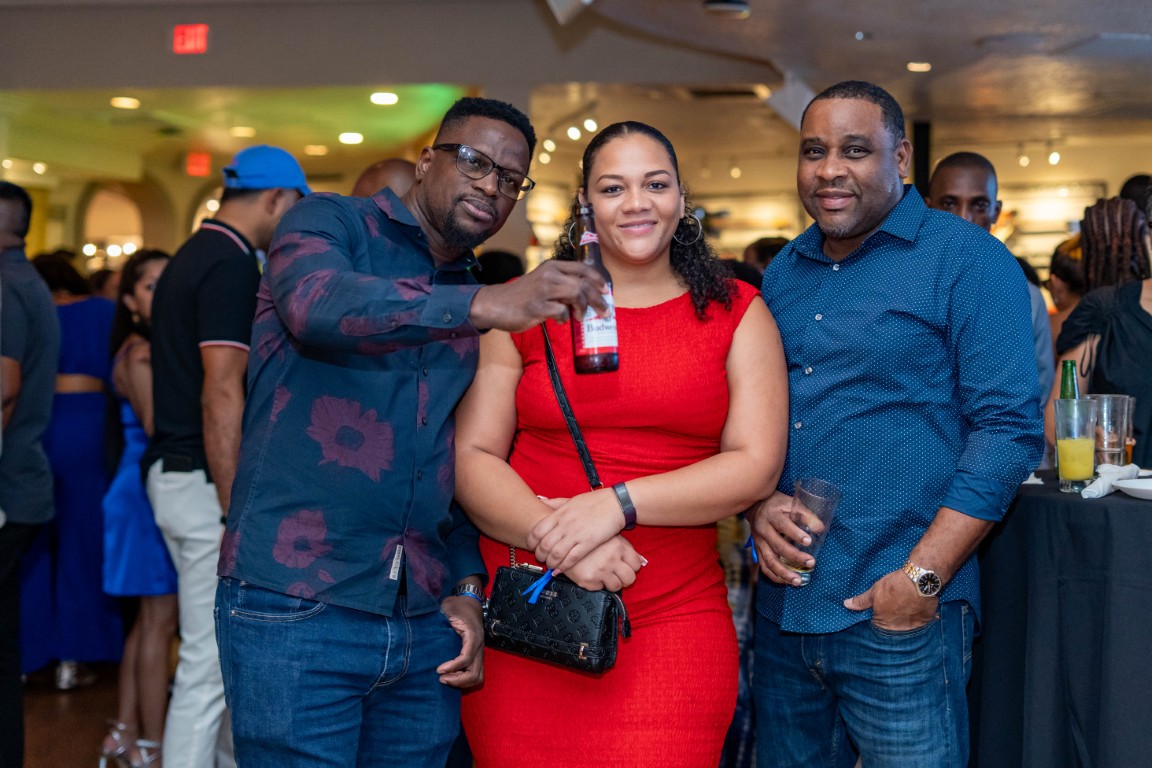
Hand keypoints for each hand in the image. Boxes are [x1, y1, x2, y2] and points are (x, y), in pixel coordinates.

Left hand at [435, 595, 483, 687]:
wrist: (470, 602)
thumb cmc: (457, 606)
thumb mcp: (447, 608)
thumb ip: (438, 619)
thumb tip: (422, 631)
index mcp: (473, 635)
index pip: (467, 657)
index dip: (453, 667)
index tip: (438, 670)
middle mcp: (479, 646)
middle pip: (475, 673)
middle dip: (458, 680)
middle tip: (441, 678)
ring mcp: (479, 652)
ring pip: (478, 677)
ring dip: (462, 683)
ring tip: (446, 680)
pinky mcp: (477, 656)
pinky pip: (476, 674)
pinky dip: (464, 680)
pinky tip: (451, 677)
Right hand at [469, 261, 608, 331]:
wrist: (495, 304)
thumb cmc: (522, 296)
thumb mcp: (542, 282)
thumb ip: (561, 285)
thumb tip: (586, 298)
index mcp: (552, 267)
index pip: (582, 268)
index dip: (598, 280)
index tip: (606, 291)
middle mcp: (549, 275)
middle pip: (583, 284)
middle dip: (598, 300)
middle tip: (604, 312)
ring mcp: (542, 290)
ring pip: (576, 294)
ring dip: (583, 308)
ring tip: (580, 317)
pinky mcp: (536, 306)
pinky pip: (561, 311)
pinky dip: (564, 318)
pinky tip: (558, 320)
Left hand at [528, 487, 623, 572]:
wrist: (616, 503)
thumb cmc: (594, 501)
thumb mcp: (571, 499)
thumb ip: (555, 503)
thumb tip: (540, 500)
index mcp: (560, 513)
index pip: (537, 530)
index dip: (531, 542)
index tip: (532, 546)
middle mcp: (565, 524)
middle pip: (544, 545)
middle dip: (540, 555)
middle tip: (541, 559)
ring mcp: (576, 534)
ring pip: (556, 554)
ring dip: (550, 563)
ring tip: (550, 566)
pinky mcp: (588, 543)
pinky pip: (571, 558)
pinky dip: (563, 566)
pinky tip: (560, 570)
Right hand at [560, 536, 645, 591]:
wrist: (562, 540)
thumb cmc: (588, 538)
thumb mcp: (609, 537)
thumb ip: (625, 548)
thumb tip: (642, 562)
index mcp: (618, 546)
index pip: (636, 564)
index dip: (631, 567)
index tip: (625, 566)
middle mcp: (611, 559)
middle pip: (630, 578)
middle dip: (625, 578)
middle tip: (617, 574)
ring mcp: (600, 570)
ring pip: (617, 586)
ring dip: (612, 582)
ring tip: (604, 575)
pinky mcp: (588, 580)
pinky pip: (600, 589)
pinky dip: (597, 584)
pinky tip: (592, 574)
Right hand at [746, 491, 816, 585]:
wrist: (755, 507)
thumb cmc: (777, 505)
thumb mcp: (790, 503)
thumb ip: (806, 515)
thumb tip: (820, 528)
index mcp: (772, 516)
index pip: (783, 525)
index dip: (796, 534)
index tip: (809, 542)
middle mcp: (763, 530)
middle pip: (777, 546)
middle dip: (795, 557)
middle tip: (811, 563)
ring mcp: (759, 542)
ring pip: (769, 561)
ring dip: (784, 573)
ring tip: (798, 581)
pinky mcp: (758, 551)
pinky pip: (764, 566)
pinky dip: (775, 576)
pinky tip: (787, 582)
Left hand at [843, 570, 937, 630]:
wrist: (918, 580)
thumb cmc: (893, 586)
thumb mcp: (874, 592)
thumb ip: (861, 601)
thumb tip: (846, 605)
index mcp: (884, 623)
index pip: (879, 625)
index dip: (879, 617)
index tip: (882, 609)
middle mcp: (899, 629)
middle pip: (894, 627)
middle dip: (893, 619)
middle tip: (896, 606)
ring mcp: (914, 626)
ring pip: (908, 625)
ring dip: (907, 618)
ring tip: (907, 606)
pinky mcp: (926, 620)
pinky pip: (922, 622)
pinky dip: (919, 616)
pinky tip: (918, 607)